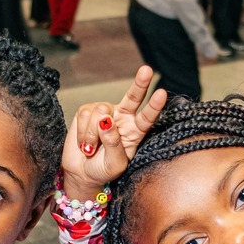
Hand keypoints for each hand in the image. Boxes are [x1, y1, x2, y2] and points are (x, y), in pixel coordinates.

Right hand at [61, 65, 166, 201]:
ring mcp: (105, 112)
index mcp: (135, 132)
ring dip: (93, 134)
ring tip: (91, 149)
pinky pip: (85, 116)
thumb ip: (114, 145)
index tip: (162, 94)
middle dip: (140, 83)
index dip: (154, 106)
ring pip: (101, 112)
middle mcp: (122, 118)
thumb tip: (106, 121)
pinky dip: (82, 133)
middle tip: (147, 70)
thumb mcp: (114, 164)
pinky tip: (84, 143)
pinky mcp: (87, 111)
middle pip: (133, 97)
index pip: (147, 117)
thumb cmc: (103, 170)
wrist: (82, 172)